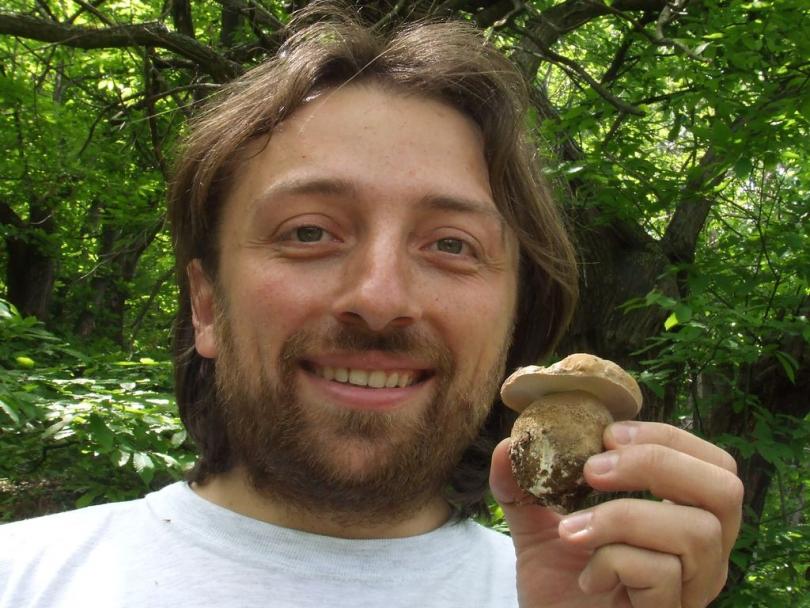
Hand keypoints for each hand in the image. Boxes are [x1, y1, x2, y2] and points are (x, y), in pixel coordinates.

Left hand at [489, 421, 743, 607]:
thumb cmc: (559, 588)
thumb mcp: (538, 528)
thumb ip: (523, 486)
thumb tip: (506, 444)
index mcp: (683, 519)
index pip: (712, 463)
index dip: (667, 437)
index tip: (608, 434)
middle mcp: (702, 555)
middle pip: (725, 489)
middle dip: (657, 463)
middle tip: (593, 470)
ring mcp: (692, 589)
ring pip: (696, 531)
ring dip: (623, 516)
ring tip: (573, 531)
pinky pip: (661, 573)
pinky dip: (613, 562)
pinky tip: (587, 577)